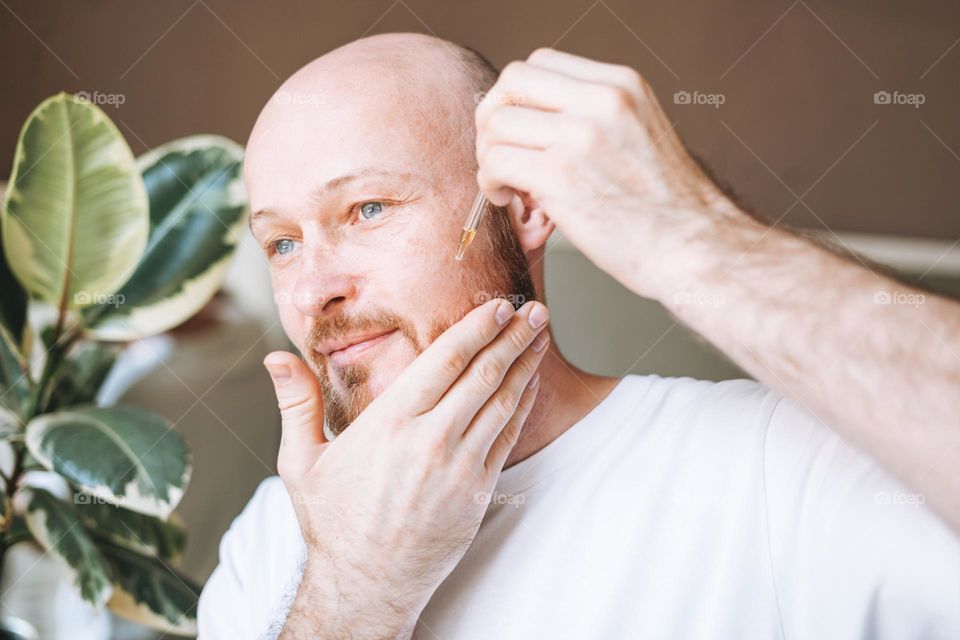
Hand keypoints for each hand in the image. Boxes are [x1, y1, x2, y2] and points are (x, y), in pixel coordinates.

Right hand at [263, 298, 549, 636]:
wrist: (365, 584)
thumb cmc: (333, 523)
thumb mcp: (302, 462)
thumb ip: (297, 403)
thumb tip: (274, 357)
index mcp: (389, 423)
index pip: (444, 360)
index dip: (477, 328)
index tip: (498, 305)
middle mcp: (430, 439)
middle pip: (482, 374)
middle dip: (512, 337)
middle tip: (535, 310)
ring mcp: (459, 467)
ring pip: (502, 403)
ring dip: (525, 365)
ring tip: (540, 338)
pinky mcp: (477, 492)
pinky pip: (507, 438)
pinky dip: (522, 406)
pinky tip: (530, 385)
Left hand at [475, 48, 745, 300]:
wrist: (693, 248)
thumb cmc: (664, 208)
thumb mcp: (638, 134)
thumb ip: (591, 117)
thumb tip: (530, 122)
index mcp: (621, 85)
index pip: (540, 63)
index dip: (516, 96)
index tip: (518, 129)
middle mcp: (601, 101)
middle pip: (512, 82)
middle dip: (492, 116)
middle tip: (498, 151)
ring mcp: (580, 136)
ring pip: (497, 123)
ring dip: (488, 155)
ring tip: (506, 183)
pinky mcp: (561, 177)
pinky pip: (497, 162)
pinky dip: (490, 181)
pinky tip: (506, 198)